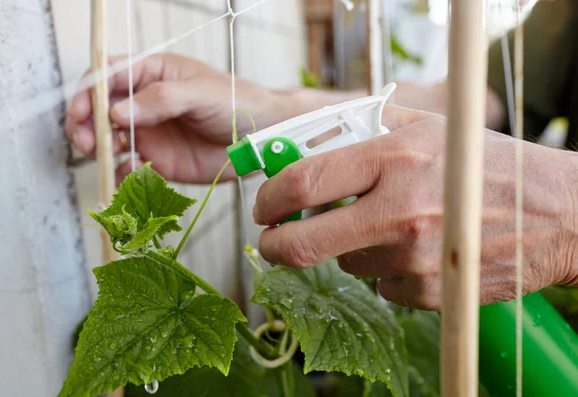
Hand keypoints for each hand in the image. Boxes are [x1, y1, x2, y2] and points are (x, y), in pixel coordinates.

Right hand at [66, 54, 300, 183]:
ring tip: (101, 156)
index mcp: (152, 74)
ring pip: (109, 140)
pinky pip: (129, 168)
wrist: (259, 138)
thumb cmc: (236, 103)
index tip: (80, 111)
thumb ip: (160, 99)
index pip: (109, 77)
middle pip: (100, 111)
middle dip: (85, 124)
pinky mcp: (158, 162)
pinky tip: (131, 173)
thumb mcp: (200, 93)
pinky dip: (122, 173)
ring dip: (98, 149)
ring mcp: (149, 134)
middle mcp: (144, 104)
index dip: (89, 93)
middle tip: (84, 141)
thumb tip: (116, 112)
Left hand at [253, 105, 577, 309]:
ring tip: (385, 227)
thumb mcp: (428, 127)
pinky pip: (379, 286)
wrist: (555, 213)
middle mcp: (399, 210)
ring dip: (348, 250)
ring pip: (344, 265)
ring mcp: (413, 257)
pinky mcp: (428, 292)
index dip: (269, 197)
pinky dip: (384, 270)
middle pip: (303, 243)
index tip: (264, 206)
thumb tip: (305, 141)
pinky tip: (415, 249)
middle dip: (274, 245)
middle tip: (273, 240)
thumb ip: (364, 128)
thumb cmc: (485, 164)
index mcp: (394, 158)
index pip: (303, 182)